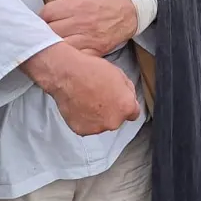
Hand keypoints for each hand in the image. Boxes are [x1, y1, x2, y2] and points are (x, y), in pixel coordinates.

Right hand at [25, 43, 139, 136]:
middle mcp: (114, 121)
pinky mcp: (82, 130)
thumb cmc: (91, 71)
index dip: (125, 105)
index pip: (133, 113)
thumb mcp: (119, 74)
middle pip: (117, 119)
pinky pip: (87, 126)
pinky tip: (80, 106)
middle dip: (112, 110)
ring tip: (88, 101)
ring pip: (102, 124)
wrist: (66, 75)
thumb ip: (128, 91)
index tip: (118, 101)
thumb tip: (129, 98)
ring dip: (98, 116)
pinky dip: (84, 119)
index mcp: (126, 107)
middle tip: (100, 98)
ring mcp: (97, 128)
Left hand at [39, 0, 136, 57]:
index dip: (43, 16)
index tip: (46, 18)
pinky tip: (68, 52)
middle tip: (49, 30)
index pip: (47, 12)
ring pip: (60, 44)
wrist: (131, 14)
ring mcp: (87, 37)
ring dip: (56, 43)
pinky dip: (69, 55)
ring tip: (56, 41)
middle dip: (47, 30)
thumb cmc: (106, 1)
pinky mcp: (94, 49)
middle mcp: (80, 21)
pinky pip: (75, 56)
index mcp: (76, 4)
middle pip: (50, 29)